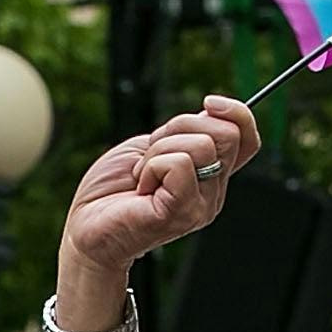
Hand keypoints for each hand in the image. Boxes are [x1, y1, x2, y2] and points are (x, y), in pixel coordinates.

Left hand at [56, 96, 260, 303]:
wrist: (85, 229)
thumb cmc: (111, 191)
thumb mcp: (151, 147)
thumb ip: (184, 134)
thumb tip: (210, 113)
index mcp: (208, 175)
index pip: (246, 139)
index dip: (237, 113)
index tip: (208, 103)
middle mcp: (211, 193)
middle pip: (227, 135)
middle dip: (182, 126)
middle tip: (152, 151)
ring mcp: (200, 205)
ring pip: (201, 146)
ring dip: (158, 150)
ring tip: (141, 176)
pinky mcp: (182, 213)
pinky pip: (178, 164)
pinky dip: (151, 166)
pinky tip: (140, 188)